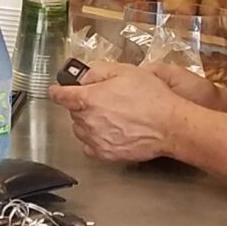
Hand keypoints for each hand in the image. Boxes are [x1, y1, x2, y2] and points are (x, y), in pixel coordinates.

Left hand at [51, 63, 187, 162]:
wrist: (169, 125)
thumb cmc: (151, 97)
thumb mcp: (124, 71)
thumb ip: (98, 71)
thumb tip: (84, 76)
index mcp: (88, 99)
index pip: (60, 95)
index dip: (58, 90)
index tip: (57, 90)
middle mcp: (87, 121)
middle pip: (73, 111)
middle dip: (83, 104)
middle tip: (103, 98)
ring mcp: (95, 139)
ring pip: (80, 129)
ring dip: (88, 121)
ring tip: (109, 115)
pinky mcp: (106, 154)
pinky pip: (89, 146)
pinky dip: (94, 139)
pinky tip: (108, 132)